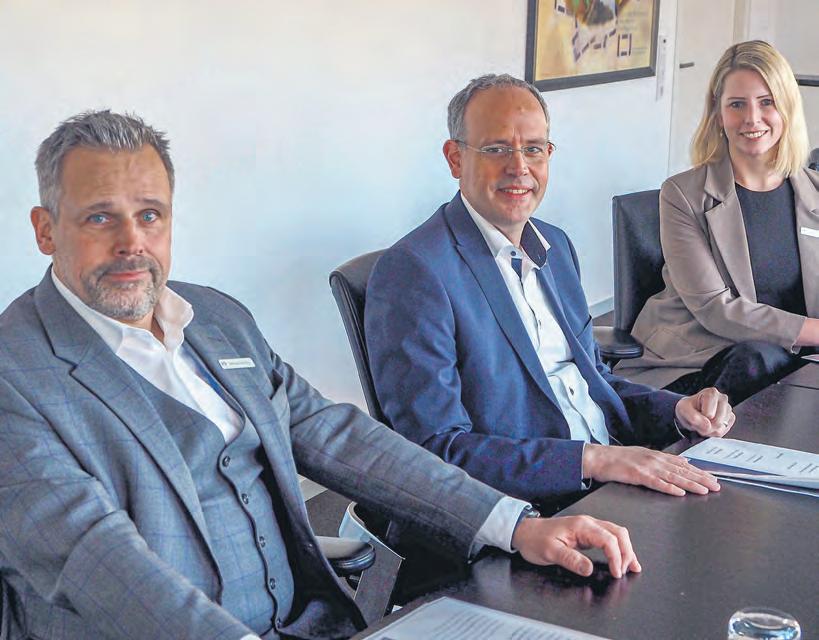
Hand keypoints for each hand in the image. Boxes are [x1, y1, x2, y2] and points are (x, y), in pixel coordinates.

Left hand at [511, 515, 640, 578]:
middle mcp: (588, 523)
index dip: (616, 556)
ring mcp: (588, 527)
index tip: (616, 573)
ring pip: (616, 534)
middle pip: (618, 533)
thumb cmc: (535, 539)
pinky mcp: (587, 534)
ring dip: (626, 549)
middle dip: (627, 552)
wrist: (524, 532)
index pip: (608, 539)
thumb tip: (589, 569)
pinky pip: (610, 538)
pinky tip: (624, 559)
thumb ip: (570, 560)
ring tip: (632, 567)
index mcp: (581, 525)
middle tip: (626, 571)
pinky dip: (620, 548)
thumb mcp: (549, 552)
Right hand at [582, 443, 719, 495]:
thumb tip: (683, 461)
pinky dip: (669, 487)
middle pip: (682, 470)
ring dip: (690, 483)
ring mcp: (646, 467)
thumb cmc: (618, 458)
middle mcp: (655, 460)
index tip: (713, 478)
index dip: (699, 472)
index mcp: (657, 456)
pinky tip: (680, 492)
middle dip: (701, 478)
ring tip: (704, 490)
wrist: (598, 458)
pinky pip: (656, 483)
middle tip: (716, 486)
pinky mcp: (637, 475)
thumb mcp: (643, 454)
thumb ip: (663, 459)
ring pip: (673, 477)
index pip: (683, 465)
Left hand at [675, 387, 734, 437]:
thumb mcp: (683, 409)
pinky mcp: (731, 418)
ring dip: (708, 430)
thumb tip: (708, 426)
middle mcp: (723, 399)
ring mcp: (728, 408)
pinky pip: (724, 431)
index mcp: (712, 393)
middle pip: (717, 423)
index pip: (708, 415)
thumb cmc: (687, 408)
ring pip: (720, 429)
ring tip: (703, 423)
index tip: (694, 414)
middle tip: (698, 421)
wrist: (690, 411)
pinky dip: (714, 432)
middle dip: (705, 427)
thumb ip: (693, 417)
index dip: (699, 419)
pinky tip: (709, 425)